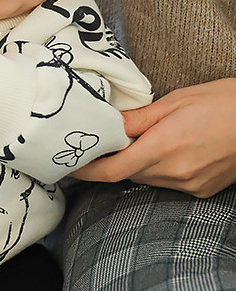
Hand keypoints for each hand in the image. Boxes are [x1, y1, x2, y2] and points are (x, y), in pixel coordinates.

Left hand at [71, 78, 235, 197]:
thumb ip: (139, 118)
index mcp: (164, 146)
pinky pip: (169, 183)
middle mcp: (175, 172)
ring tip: (151, 140)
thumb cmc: (225, 102)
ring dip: (139, 164)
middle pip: (128, 174)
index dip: (86, 171)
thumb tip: (108, 124)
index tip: (69, 166)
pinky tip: (174, 150)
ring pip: (147, 179)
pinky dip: (161, 170)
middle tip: (109, 142)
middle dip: (115, 160)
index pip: (112, 170)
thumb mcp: (178, 100)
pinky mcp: (202, 191)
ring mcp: (190, 185)